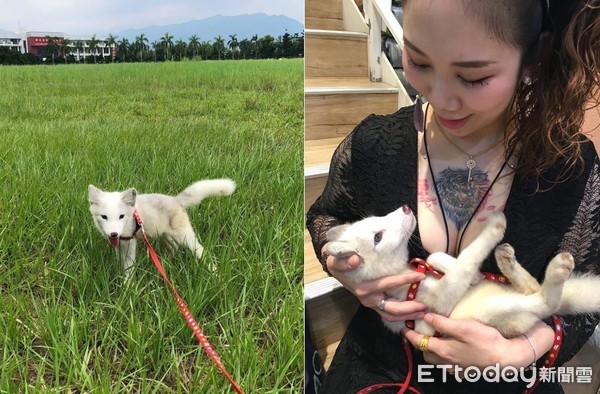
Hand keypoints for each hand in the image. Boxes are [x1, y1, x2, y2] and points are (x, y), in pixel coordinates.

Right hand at [323, 244, 427, 321]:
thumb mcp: (336, 259)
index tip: (420, 275)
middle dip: (409, 307)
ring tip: (422, 313)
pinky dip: (401, 317)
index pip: (387, 284)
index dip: (404, 280)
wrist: (336, 267)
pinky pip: (389, 315)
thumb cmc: (339, 261)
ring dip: (407, 316)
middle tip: (425, 305)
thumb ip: (343, 261)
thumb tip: (354, 260)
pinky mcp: (374, 305)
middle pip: (392, 308)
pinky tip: (413, 314)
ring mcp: (371, 304)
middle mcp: (368, 299)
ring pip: (391, 316)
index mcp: (363, 288)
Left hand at [403, 313, 553, 368]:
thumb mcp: (463, 327)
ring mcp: (456, 368)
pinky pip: (448, 365)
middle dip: (419, 343)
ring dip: (432, 350)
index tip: (404, 326)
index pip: (419, 342)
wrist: (506, 358)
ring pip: (436, 360)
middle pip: (425, 353)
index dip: (410, 334)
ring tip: (434, 338)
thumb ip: (442, 323)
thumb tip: (426, 317)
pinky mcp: (465, 370)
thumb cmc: (485, 341)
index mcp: (443, 351)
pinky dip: (444, 357)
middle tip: (419, 330)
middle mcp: (446, 362)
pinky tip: (451, 349)